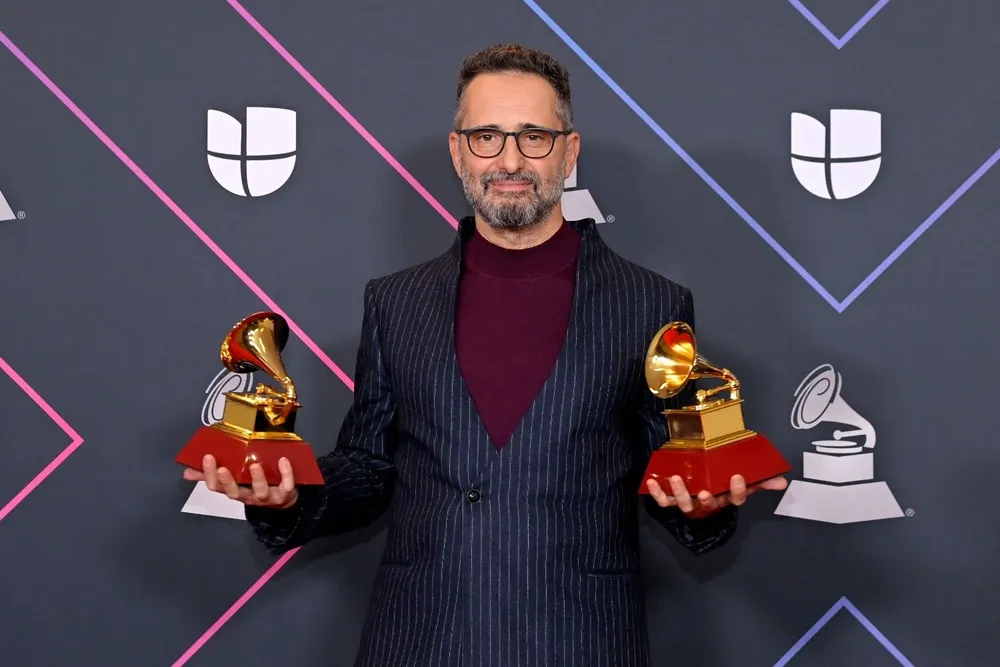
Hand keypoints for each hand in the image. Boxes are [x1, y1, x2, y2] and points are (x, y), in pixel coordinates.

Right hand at [182, 454, 298, 508]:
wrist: (283, 500)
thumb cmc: (254, 486)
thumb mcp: (233, 481)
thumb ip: (210, 476)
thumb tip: (187, 471)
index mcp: (234, 490)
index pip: (217, 487)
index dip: (210, 475)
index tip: (207, 458)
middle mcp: (248, 496)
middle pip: (234, 493)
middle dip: (227, 481)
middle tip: (222, 468)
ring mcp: (267, 497)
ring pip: (260, 492)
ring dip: (257, 479)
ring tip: (254, 466)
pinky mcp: (285, 493)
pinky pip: (286, 486)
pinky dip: (286, 474)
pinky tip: (283, 460)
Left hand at [646, 474, 787, 516]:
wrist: (699, 489)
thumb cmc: (722, 484)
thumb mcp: (743, 482)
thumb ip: (761, 481)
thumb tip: (782, 481)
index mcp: (725, 498)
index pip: (735, 498)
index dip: (736, 490)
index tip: (737, 476)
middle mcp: (708, 503)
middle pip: (708, 504)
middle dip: (706, 499)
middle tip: (704, 491)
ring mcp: (690, 503)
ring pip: (685, 503)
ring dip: (680, 492)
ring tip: (676, 479)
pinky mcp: (673, 501)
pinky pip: (665, 501)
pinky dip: (657, 493)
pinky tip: (650, 482)